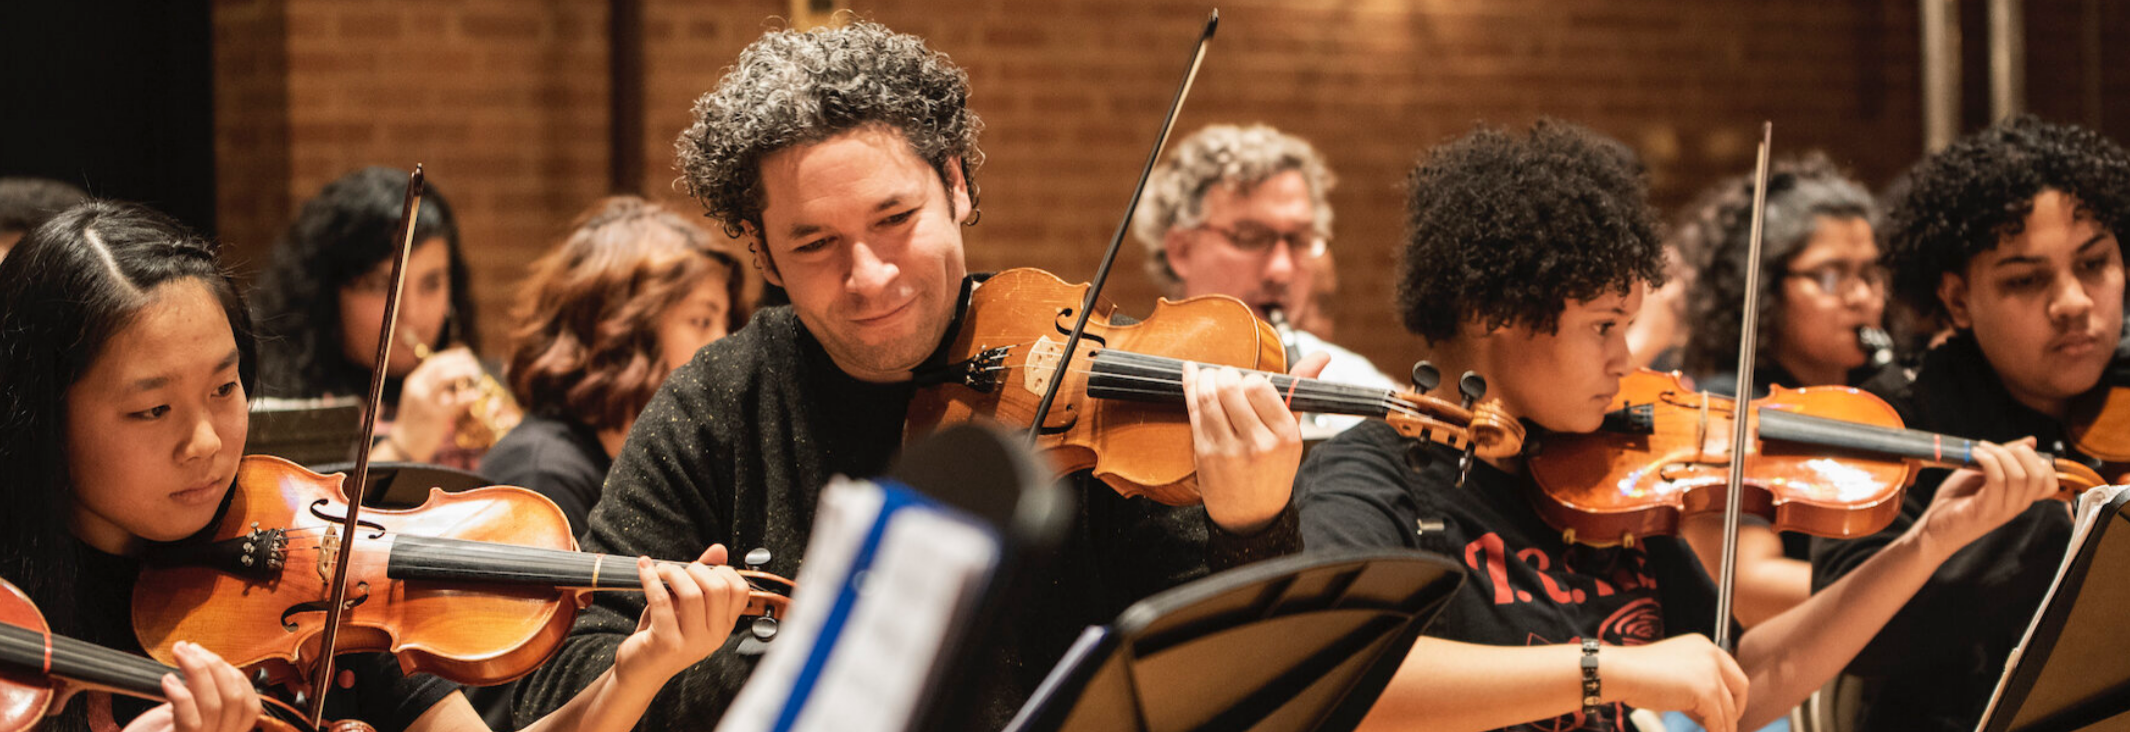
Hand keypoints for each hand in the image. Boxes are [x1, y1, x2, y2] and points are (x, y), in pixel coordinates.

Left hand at [123, 641, 261, 731]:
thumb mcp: (184, 713)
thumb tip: (207, 661)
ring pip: (213, 705)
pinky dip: (180, 694)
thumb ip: (201, 695)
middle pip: (234, 699)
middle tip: (189, 648)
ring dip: (196, 671)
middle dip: (214, 665)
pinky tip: (167, 680)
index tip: (208, 655)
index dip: (233, 673)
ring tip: (179, 654)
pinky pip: (190, 719)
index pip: (250, 703)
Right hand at [389, 346, 485, 461]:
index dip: (452, 356)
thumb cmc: (418, 421)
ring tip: (476, 375)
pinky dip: (468, 397)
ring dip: (463, 372)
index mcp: (414, 382)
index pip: (433, 362)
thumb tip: (458, 373)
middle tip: (475, 365)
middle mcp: (417, 389)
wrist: (405, 444)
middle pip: (440, 367)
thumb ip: (435, 386)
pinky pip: (454, 402)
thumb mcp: (421, 398)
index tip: (467, 355)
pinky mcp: (434, 417)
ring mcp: (424, 402)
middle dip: (460, 362)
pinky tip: (477, 395)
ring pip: (444, 378)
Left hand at [612, 545, 749, 688]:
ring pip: (693, 594)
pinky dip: (650, 579)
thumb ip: (704, 577)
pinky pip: (662, 601)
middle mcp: (713, 636)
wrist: (640, 670)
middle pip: (718, 589)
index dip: (723, 571)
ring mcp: (692, 642)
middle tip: (678, 570)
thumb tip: (719, 549)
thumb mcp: (686, 605)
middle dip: (697, 569)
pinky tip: (644, 569)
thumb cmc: (663, 633)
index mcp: (723, 626)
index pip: (740, 591)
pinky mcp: (667, 643)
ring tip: (661, 570)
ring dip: (673, 573)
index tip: (702, 568)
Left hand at [1183, 352, 1328, 533]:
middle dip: (1225, 373)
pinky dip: (1190, 387)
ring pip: (1209, 398)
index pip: (1260, 387)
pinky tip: (1192, 374)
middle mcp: (1258, 443)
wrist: (1251, 516)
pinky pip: (1194, 411)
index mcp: (1285, 435)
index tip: (1248, 381)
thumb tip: (1322, 355)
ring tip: (1210, 377)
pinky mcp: (1204, 454)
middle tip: (1226, 376)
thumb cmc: (1273, 468)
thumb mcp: (1292, 432)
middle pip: (1231, 389)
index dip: (1250, 378)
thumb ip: (1301, 390)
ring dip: (1205, 378)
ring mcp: (1228, 450)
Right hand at [1606, 635, 1748, 731]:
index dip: (1732, 694)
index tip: (1726, 710)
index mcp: (1703, 645)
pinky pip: (1718, 721)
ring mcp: (1710, 672)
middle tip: (1725, 725)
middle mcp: (1711, 654)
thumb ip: (1694, 681)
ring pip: (1729, 709)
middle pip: (1740, 687)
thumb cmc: (1636, 673)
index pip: (1731, 671)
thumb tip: (1710, 708)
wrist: (1620, 672)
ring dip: (1724, 726)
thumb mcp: (1674, 671)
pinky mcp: (1706, 691)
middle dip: (1735, 710)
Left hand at [1913, 437, 2057, 559]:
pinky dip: (1987, 462)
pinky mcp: (1984, 510)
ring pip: (2019, 476)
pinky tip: (1975, 456)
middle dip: (2019, 452)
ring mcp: (2002, 510)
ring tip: (1979, 450)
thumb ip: (2007, 458)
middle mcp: (2016, 505)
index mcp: (2020, 497)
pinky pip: (1997, 481)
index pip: (2049, 481)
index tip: (2013, 449)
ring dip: (1999, 455)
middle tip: (1994, 446)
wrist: (1934, 527)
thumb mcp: (1984, 473)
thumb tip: (2031, 441)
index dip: (2038, 460)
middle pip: (2038, 475)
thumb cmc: (1957, 500)